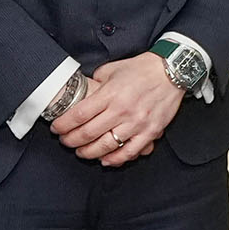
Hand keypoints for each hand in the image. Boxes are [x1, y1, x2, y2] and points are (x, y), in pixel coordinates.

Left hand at [55, 53, 182, 165]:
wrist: (172, 71)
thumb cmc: (142, 69)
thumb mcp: (112, 69)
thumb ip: (96, 82)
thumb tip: (83, 92)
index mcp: (110, 94)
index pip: (78, 115)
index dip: (63, 125)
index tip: (56, 128)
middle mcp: (122, 110)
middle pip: (88, 134)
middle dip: (71, 141)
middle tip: (65, 141)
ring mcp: (136, 123)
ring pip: (106, 146)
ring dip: (88, 152)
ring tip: (81, 152)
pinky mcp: (150, 132)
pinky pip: (129, 152)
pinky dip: (115, 159)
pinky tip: (105, 160)